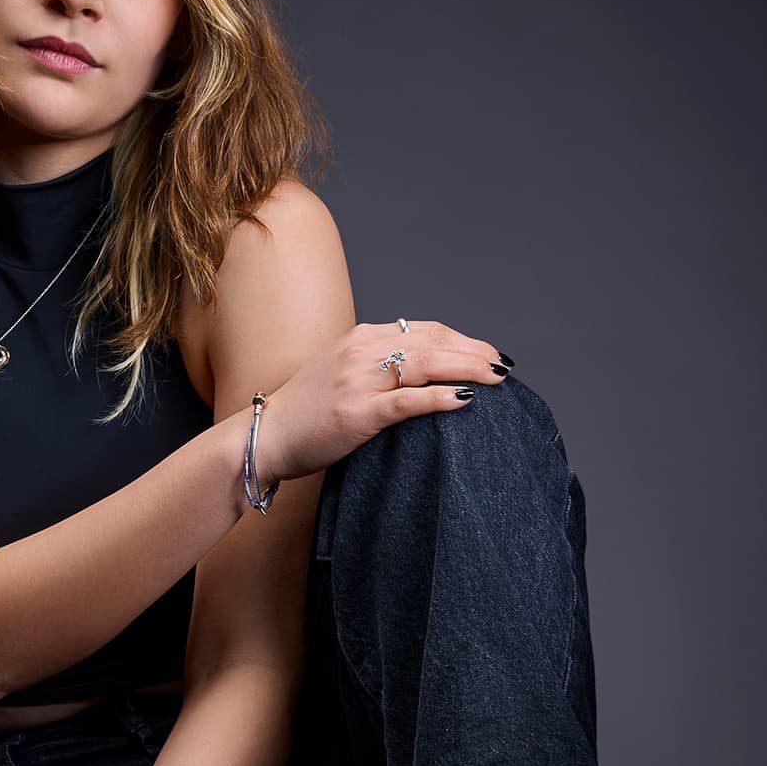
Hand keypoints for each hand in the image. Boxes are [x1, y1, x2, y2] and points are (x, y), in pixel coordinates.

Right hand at [255, 320, 511, 481]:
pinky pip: (407, 400)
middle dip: (472, 351)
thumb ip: (374, 367)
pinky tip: (465, 400)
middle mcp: (360, 351)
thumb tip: (418, 374)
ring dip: (466, 368)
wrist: (264, 436)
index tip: (484, 353)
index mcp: (359, 339)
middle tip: (502, 365)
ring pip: (425, 364)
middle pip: (431, 341)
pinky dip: (439, 397)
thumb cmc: (304, 414)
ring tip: (495, 379)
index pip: (422, 329)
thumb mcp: (339, 374)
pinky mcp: (357, 412)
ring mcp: (358, 380)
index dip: (460, 339)